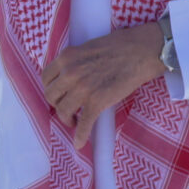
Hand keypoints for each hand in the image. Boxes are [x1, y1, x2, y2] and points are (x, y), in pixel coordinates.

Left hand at [41, 22, 167, 136]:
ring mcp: (82, 88)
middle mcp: (70, 72)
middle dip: (57, 104)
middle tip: (68, 107)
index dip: (51, 88)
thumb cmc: (120, 45)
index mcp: (67, 57)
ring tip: (74, 121)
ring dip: (67, 119)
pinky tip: (79, 143)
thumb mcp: (88, 47)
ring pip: (63, 111)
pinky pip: (83, 124)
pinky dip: (80, 136)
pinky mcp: (97, 102)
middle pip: (51, 96)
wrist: (142, 51)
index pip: (46, 77)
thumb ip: (75, 61)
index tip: (58, 93)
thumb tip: (69, 75)